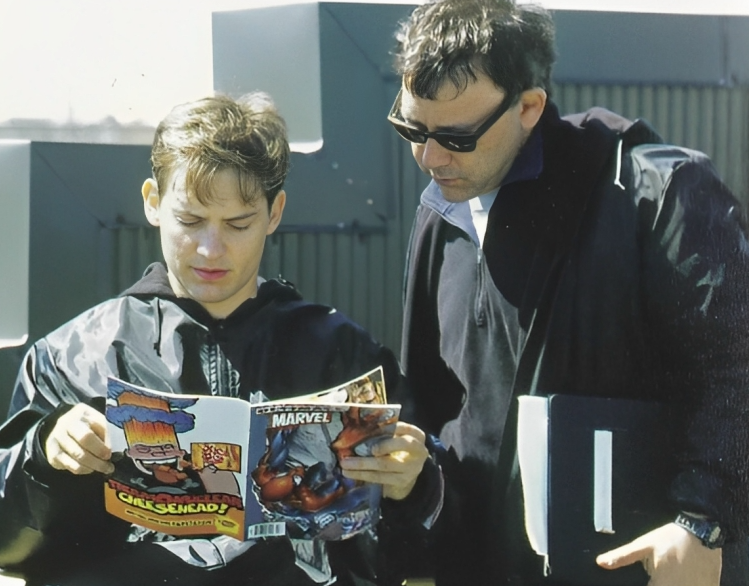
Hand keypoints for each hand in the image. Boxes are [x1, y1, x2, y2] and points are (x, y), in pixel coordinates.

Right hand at [44, 403, 113, 474]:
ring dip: (94, 466)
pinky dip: (84, 470)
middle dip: (98, 456)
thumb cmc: (89, 424)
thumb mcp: (99, 421)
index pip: (92, 430)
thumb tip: (116, 449)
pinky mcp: (53, 455)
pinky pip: (71, 467)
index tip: (111, 453)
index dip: (102, 445)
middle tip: (109, 464)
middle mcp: (64, 424)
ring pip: (77, 458)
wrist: (66, 428)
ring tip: (105, 468)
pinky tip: (92, 468)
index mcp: (80, 413)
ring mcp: (56, 440)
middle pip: (82, 444)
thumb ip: (107, 432)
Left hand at [339, 422, 428, 499]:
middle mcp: (418, 451)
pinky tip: (349, 473)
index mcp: (417, 435)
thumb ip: (384, 432)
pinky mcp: (401, 481)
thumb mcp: (396, 437)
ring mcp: (411, 468)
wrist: (407, 472)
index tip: (373, 427)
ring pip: (385, 464)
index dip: (390, 427)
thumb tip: (359, 428)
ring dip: (362, 464)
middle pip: (401, 445)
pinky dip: (362, 475)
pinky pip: (379, 478)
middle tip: (360, 447)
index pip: (406, 427)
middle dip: (381, 445)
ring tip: (344, 463)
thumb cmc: (397, 448)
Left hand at [596, 522, 720, 585]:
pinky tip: (683, 575)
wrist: (702, 531)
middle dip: (657, 583)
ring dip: (671, 582)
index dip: (645, 585)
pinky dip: (687, 582)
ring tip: (669, 572)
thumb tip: (600, 563)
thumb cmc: (671, 538)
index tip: (647, 579)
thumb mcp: (644, 545)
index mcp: (661, 584)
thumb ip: (623, 557)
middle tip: (658, 573)